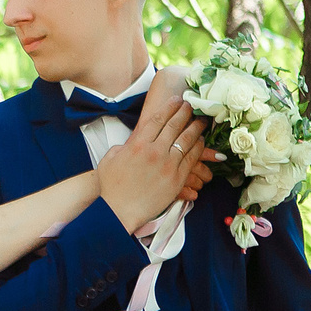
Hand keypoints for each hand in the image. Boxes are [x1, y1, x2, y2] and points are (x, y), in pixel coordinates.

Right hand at [97, 83, 208, 233]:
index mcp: (137, 144)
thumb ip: (122, 147)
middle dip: (184, 112)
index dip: (168, 107)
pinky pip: (191, 158)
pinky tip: (200, 141)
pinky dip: (197, 148)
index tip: (176, 100)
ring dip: (195, 127)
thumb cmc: (111, 188)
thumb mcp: (109, 160)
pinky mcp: (176, 178)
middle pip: (174, 126)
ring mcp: (167, 165)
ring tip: (201, 121)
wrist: (119, 211)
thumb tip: (130, 144)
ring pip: (186, 140)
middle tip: (191, 105)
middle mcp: (154, 151)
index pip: (157, 120)